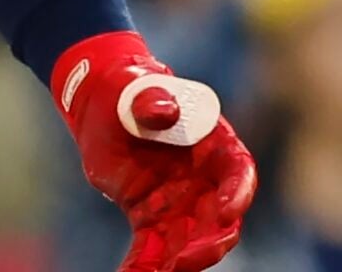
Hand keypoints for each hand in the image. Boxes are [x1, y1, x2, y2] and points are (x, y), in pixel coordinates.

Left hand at [52, 32, 255, 271]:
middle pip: (219, 221)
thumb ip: (154, 100)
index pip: (239, 174)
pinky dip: (142, 265)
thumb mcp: (139, 87)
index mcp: (214, 145)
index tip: (226, 212)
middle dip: (208, 244)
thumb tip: (163, 111)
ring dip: (178, 262)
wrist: (102, 101)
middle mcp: (205, 181)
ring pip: (189, 241)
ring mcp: (180, 203)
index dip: (237, 195)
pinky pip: (150, 247)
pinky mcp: (150, 217)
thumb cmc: (129, 88)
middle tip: (185, 261)